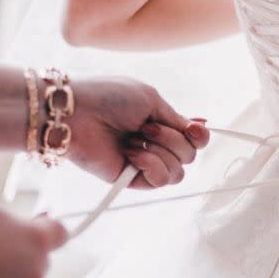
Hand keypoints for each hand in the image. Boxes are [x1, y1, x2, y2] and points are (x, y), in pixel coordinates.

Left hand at [66, 76, 209, 187]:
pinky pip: (160, 180)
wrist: (76, 113)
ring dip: (161, 151)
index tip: (193, 127)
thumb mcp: (152, 100)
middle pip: (190, 156)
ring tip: (134, 140)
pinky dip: (150, 164)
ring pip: (179, 171)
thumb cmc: (108, 97)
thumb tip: (202, 128)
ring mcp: (144, 162)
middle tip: (144, 127)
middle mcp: (155, 145)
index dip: (199, 136)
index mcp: (161, 123)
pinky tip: (131, 154)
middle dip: (172, 139)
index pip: (194, 139)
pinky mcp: (131, 179)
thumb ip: (177, 120)